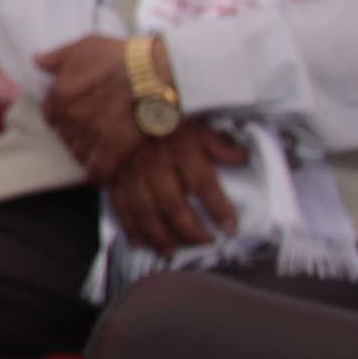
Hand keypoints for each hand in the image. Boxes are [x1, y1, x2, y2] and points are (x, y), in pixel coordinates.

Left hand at [37, 35, 141, 175]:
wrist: (153, 74)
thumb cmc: (119, 56)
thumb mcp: (83, 46)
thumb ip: (57, 57)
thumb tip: (37, 61)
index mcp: (60, 94)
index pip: (50, 114)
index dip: (62, 115)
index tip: (74, 114)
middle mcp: (71, 117)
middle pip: (64, 134)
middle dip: (74, 133)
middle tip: (91, 129)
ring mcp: (90, 135)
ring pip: (78, 153)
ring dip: (86, 151)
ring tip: (98, 147)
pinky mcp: (112, 150)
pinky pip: (97, 172)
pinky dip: (98, 173)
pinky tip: (105, 169)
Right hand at [103, 122, 246, 254]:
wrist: (126, 106)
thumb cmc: (169, 119)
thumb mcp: (199, 124)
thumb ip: (219, 143)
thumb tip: (242, 158)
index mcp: (181, 150)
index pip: (204, 185)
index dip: (218, 209)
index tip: (230, 228)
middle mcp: (156, 164)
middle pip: (174, 205)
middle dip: (191, 230)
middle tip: (206, 243)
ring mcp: (132, 173)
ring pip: (146, 212)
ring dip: (160, 235)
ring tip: (173, 251)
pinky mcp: (115, 178)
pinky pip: (121, 207)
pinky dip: (130, 228)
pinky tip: (141, 242)